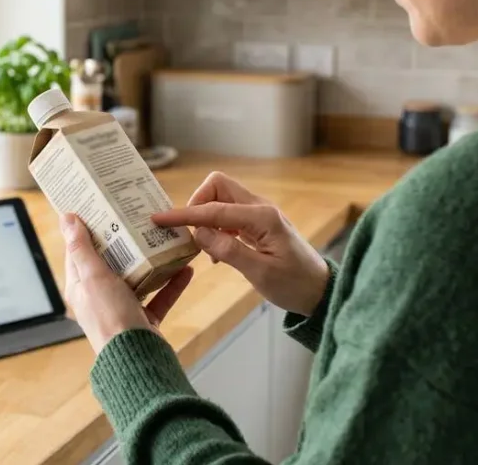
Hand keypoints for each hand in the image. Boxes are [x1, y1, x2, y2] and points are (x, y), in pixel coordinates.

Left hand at [60, 213, 193, 353]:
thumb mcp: (93, 277)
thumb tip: (66, 218)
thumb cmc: (110, 318)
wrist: (136, 359)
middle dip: (125, 241)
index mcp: (80, 287)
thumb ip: (82, 248)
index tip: (101, 207)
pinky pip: (160, 297)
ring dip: (152, 260)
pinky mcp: (144, 320)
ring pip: (138, 278)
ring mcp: (122, 309)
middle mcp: (99, 298)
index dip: (88, 229)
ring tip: (166, 239)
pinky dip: (172, 283)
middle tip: (139, 217)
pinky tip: (186, 268)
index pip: (79, 252)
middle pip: (112, 262)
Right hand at [152, 172, 328, 316]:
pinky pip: (228, 214)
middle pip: (218, 186)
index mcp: (263, 217)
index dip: (184, 213)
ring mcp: (259, 214)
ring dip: (205, 216)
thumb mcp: (260, 273)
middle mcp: (260, 208)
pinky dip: (215, 226)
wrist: (319, 291)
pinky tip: (217, 252)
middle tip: (189, 233)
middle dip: (197, 203)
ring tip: (202, 246)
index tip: (158, 218)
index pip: (215, 209)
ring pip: (221, 198)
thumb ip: (229, 251)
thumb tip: (199, 233)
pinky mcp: (257, 224)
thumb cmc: (294, 284)